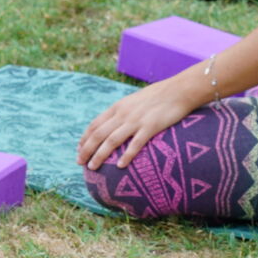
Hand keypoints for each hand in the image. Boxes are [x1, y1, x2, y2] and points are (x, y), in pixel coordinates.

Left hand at [76, 77, 207, 172]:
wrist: (178, 90)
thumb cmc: (158, 96)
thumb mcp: (134, 101)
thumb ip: (123, 112)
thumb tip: (114, 124)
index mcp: (118, 107)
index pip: (95, 124)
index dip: (85, 138)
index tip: (79, 150)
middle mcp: (123, 114)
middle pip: (99, 134)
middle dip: (86, 150)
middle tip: (80, 163)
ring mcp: (136, 120)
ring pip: (112, 140)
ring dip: (100, 155)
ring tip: (92, 167)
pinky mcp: (151, 127)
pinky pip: (135, 144)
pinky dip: (126, 155)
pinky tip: (120, 166)